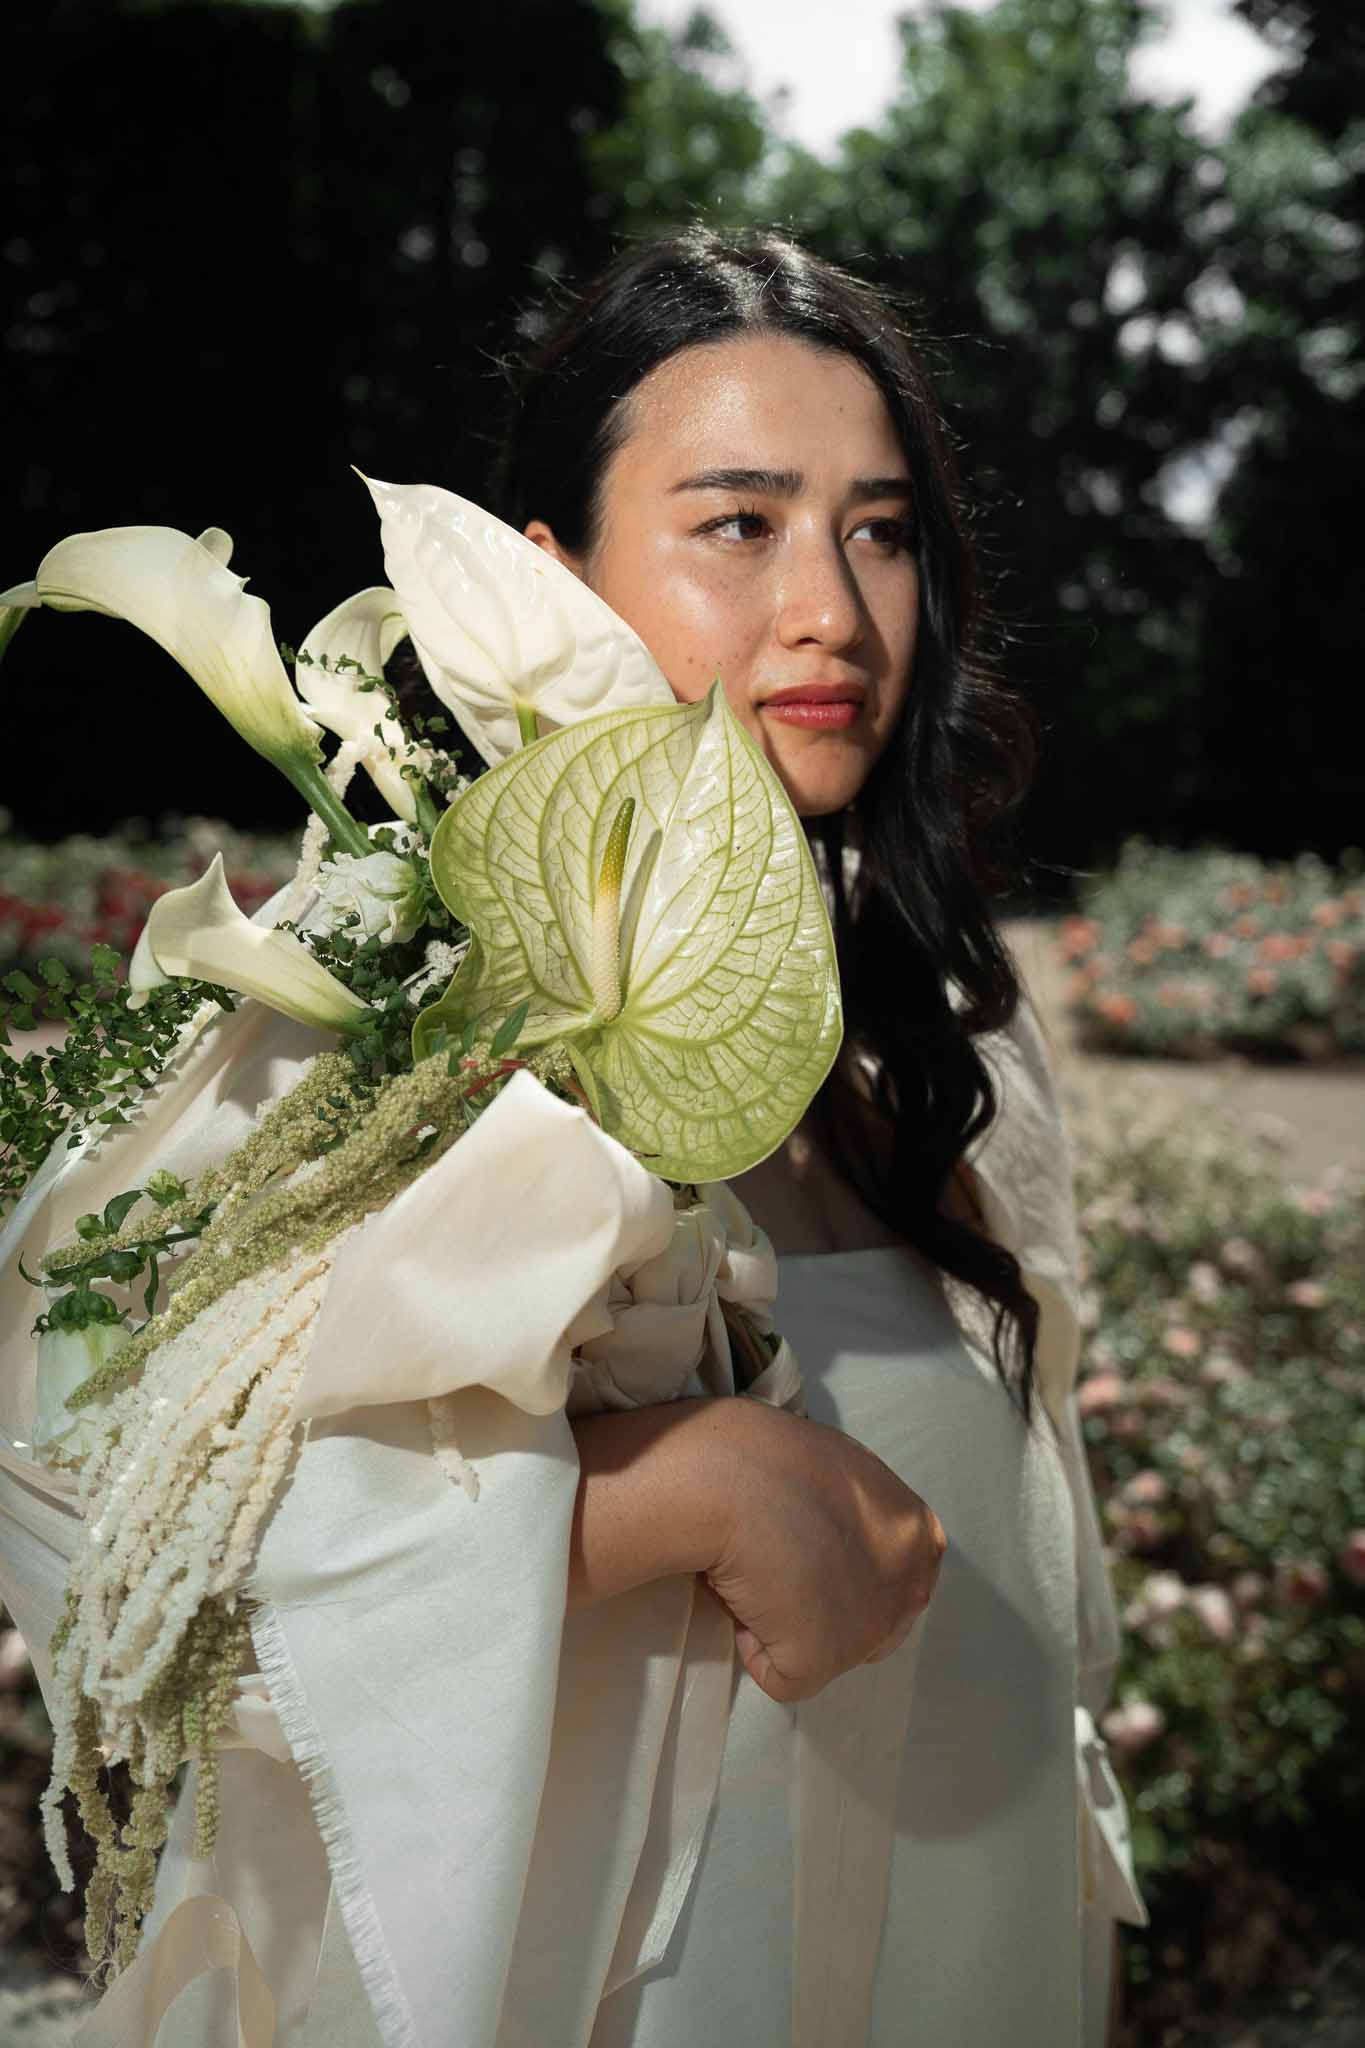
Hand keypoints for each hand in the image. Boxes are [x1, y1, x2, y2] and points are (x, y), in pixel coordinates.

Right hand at [701, 1399, 944, 1703]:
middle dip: (829, 1607)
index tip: (814, 1556)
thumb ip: (863, 1511)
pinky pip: (781, 1675)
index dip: (850, 1572)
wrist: (732, 1476)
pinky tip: (742, 1596)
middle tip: (784, 1568)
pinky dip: (754, 1646)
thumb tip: (837, 1537)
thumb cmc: (774, 1455)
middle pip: (870, 1622)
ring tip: (759, 1573)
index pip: (897, 1577)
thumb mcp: (845, 1470)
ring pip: (825, 1649)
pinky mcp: (821, 1662)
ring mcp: (869, 1631)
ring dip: (789, 1624)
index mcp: (918, 1532)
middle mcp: (910, 1587)